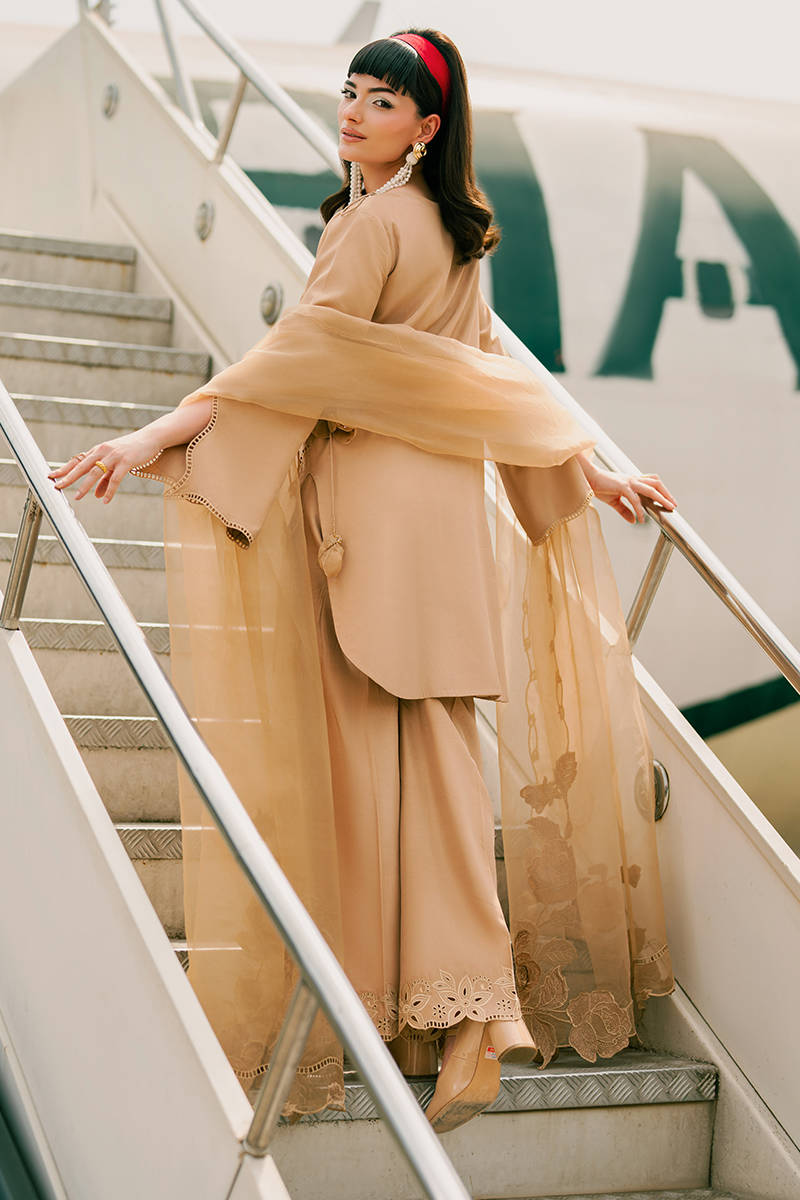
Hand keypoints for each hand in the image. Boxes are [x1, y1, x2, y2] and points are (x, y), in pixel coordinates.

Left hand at [47, 428, 163, 504]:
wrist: (150, 438)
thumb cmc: (132, 450)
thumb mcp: (116, 465)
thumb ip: (106, 480)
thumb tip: (96, 496)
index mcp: (98, 451)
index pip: (77, 460)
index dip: (65, 469)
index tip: (52, 476)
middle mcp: (103, 451)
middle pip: (82, 466)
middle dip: (69, 477)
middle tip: (57, 486)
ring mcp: (114, 456)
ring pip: (96, 472)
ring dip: (85, 485)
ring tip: (78, 497)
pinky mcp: (126, 461)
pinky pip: (115, 478)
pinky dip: (109, 490)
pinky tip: (105, 500)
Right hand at [583, 461, 676, 524]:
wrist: (587, 478)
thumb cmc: (599, 487)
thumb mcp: (613, 501)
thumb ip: (624, 510)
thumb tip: (632, 520)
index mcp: (632, 480)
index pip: (652, 482)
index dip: (662, 490)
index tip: (668, 500)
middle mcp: (633, 479)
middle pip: (656, 483)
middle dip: (666, 493)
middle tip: (673, 505)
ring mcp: (629, 482)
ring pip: (651, 489)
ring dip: (661, 498)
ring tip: (668, 508)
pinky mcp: (622, 486)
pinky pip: (635, 499)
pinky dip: (639, 510)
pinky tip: (641, 518)